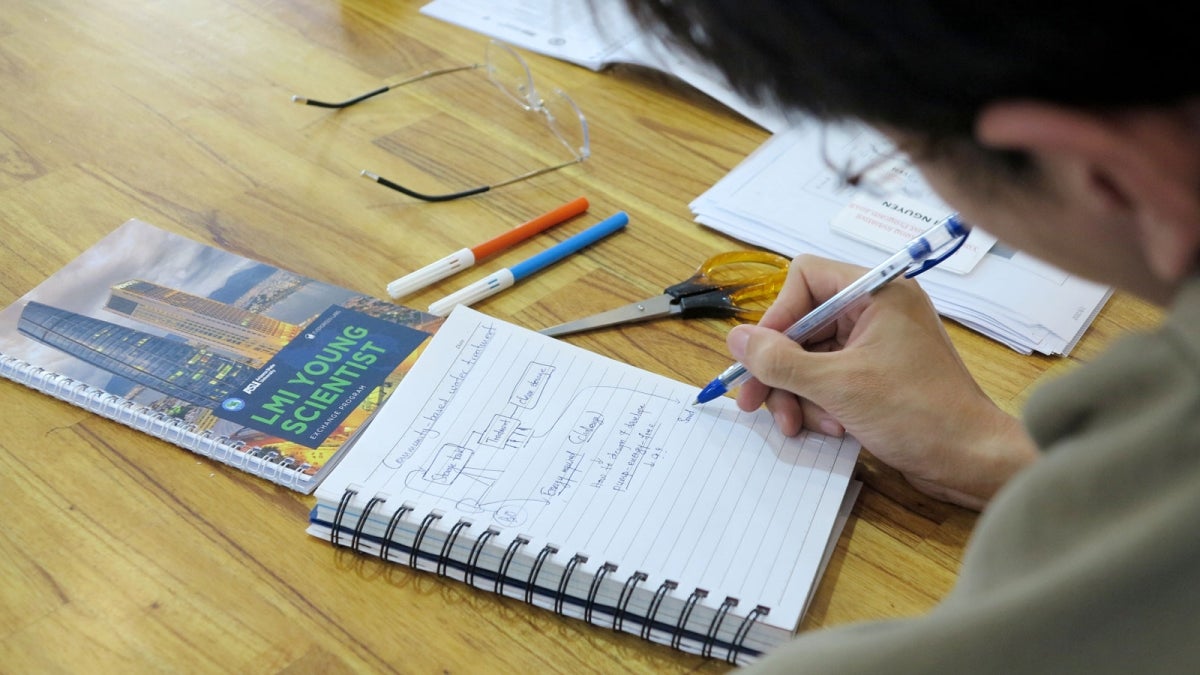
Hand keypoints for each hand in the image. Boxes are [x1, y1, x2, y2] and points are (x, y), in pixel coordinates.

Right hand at [727, 255, 1036, 509]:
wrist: (971, 461)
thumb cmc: (918, 414)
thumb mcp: (837, 387)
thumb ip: (780, 361)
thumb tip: (735, 338)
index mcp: (877, 292)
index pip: (805, 278)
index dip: (776, 316)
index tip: (760, 357)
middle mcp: (877, 310)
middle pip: (801, 323)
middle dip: (779, 368)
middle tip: (753, 403)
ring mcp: (877, 343)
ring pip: (809, 356)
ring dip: (797, 393)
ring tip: (800, 426)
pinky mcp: (877, 374)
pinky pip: (828, 377)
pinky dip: (818, 403)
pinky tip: (829, 429)